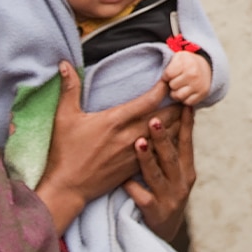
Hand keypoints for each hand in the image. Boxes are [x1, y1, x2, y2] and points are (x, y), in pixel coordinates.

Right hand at [35, 64, 176, 235]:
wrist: (69, 188)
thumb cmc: (65, 152)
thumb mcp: (65, 117)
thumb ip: (69, 88)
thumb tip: (64, 63)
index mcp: (115, 120)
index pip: (148, 101)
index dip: (163, 88)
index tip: (170, 78)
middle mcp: (129, 136)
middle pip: (164, 117)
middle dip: (176, 105)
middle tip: (186, 93)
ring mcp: (136, 153)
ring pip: (166, 136)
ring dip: (178, 123)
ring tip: (187, 112)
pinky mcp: (137, 167)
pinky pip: (161, 152)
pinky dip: (171, 142)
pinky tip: (178, 137)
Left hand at [123, 106, 195, 241]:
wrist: (162, 232)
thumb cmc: (165, 194)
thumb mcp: (175, 174)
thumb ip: (170, 150)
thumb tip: (164, 117)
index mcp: (187, 170)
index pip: (186, 142)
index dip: (185, 123)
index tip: (183, 104)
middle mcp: (181, 183)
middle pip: (171, 156)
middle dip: (163, 137)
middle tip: (154, 118)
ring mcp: (169, 198)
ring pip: (157, 175)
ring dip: (147, 159)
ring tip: (138, 142)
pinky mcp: (155, 212)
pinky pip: (141, 196)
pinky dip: (132, 186)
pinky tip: (122, 178)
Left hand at [162, 51, 211, 105]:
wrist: (207, 67)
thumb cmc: (188, 63)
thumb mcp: (178, 57)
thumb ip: (168, 65)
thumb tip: (161, 80)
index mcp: (185, 62)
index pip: (167, 75)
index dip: (166, 76)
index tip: (171, 74)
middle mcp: (193, 74)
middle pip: (172, 86)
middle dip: (172, 84)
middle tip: (177, 80)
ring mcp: (198, 85)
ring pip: (178, 96)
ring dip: (177, 93)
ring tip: (180, 88)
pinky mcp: (203, 94)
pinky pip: (187, 102)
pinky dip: (185, 99)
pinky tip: (187, 92)